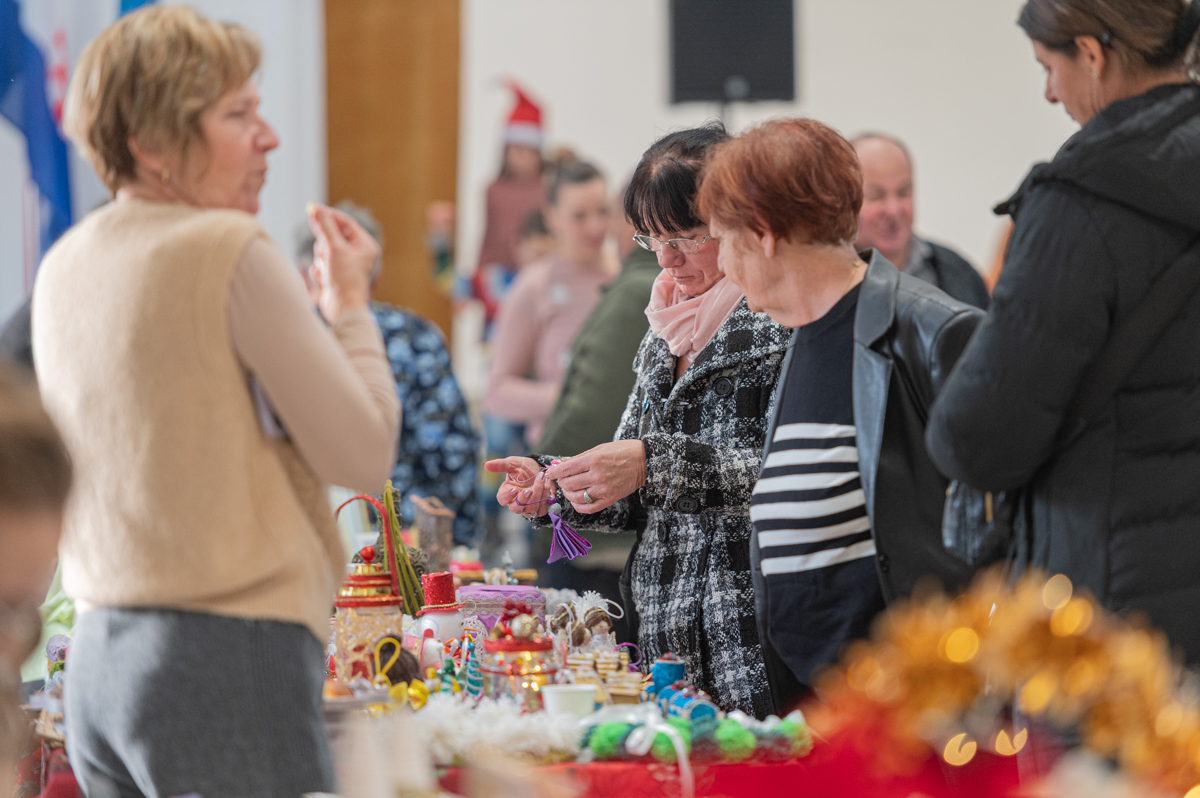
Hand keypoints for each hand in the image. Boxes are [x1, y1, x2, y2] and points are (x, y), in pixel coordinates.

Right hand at [307, 203, 376, 323]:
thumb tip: (315, 209)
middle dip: (325, 244)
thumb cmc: (344, 279)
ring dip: (322, 259)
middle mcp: (357, 254)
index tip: (312, 209)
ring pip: (325, 250)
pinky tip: (325, 279)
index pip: (345, 222)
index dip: (328, 215)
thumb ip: (324, 227)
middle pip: (333, 235)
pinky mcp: (335, 275)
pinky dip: (321, 270)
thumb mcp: (333, 248)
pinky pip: (322, 264)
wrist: (342, 308)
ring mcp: (346, 265)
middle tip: (325, 252)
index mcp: (365, 245)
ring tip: (328, 270)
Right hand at [484, 456, 554, 517]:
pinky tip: (547, 483)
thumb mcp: (513, 463)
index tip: (514, 490)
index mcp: (506, 492)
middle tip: (528, 490)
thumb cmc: (525, 468)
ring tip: (542, 478)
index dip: (507, 496)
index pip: (502, 499)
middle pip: (516, 508)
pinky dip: (546, 496)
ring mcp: (528, 507)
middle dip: (523, 500)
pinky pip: (542, 509)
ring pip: (531, 509)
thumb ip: (500, 465)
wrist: (543, 470)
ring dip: (538, 493)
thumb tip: (485, 464)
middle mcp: (516, 502)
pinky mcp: (540, 509)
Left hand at [544, 440, 646, 513]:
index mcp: (594, 459)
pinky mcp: (609, 499)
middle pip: (569, 484)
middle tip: (562, 480)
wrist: (644, 462)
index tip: (550, 473)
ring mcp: (603, 489)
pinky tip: (576, 500)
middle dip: (561, 482)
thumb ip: (579, 457)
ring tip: (568, 489)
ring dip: (568, 494)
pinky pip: (588, 508)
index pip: (567, 469)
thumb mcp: (600, 448)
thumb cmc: (622, 451)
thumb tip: (561, 463)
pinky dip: (578, 506)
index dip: (555, 472)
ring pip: (576, 497)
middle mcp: (598, 475)